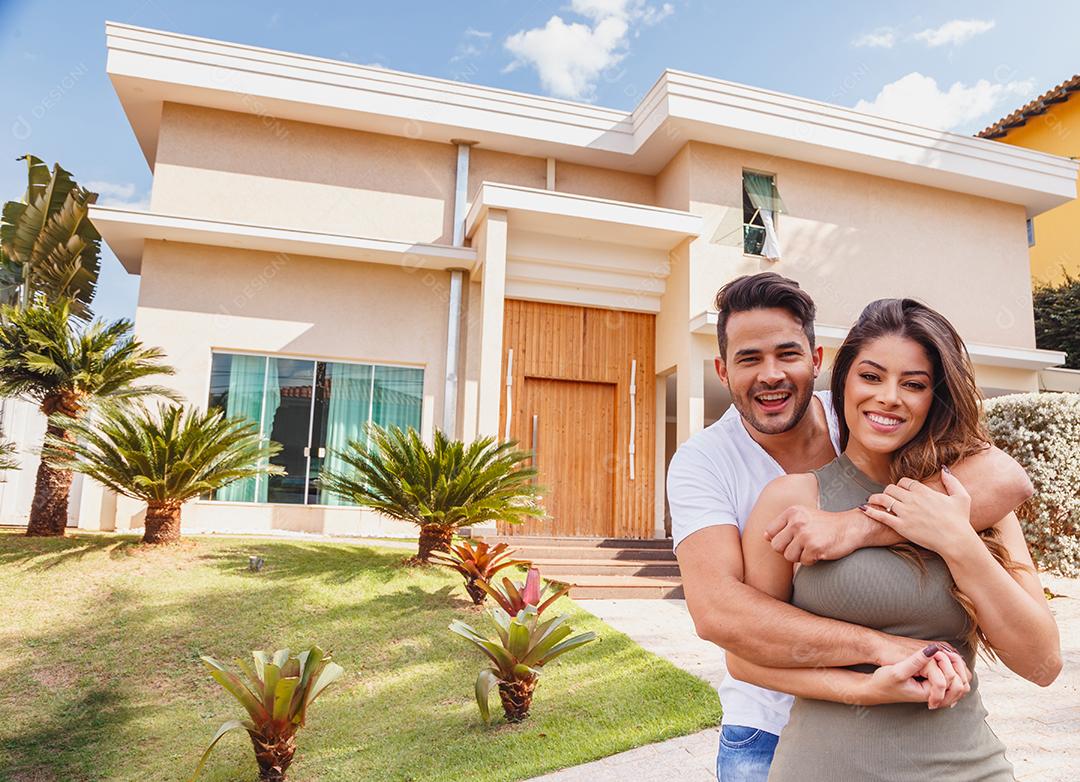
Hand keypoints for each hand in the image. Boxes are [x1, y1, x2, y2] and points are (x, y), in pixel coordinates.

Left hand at [764, 505, 859, 564]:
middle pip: (776, 546)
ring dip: (799, 556)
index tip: (790, 540)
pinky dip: (811, 560)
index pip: (769, 532)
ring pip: (788, 556)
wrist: (851, 527)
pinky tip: (820, 551)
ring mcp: (805, 535)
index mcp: (792, 512)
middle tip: (802, 547)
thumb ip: (784, 524)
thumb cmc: (825, 524)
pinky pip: (803, 562)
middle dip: (787, 550)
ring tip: (811, 548)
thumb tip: (765, 536)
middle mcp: (796, 521)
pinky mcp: (815, 547)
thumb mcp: (803, 516)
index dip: (777, 540)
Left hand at [861, 467, 976, 558]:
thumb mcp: (962, 497)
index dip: (900, 484)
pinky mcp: (901, 526)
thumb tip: (944, 469)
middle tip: (885, 496)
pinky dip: (871, 511)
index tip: (899, 489)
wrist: (956, 540)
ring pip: (883, 499)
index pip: (905, 482)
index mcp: (924, 491)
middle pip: (891, 489)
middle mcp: (912, 500)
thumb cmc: (960, 521)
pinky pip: (881, 516)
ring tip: (871, 500)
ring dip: (875, 499)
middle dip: (887, 491)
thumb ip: (952, 481)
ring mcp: (905, 513)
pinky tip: (864, 509)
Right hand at [863, 644, 970, 707]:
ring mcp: (934, 694)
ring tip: (942, 655)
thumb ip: (917, 661)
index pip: (953, 681)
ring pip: (958, 684)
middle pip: (961, 685)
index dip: (949, 664)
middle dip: (956, 667)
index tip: (938, 652)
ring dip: (953, 668)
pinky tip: (940, 660)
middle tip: (945, 653)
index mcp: (929, 694)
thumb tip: (933, 649)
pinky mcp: (930, 688)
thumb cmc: (883, 681)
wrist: (874, 689)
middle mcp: (935, 696)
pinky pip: (949, 682)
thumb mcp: (898, 670)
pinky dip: (949, 670)